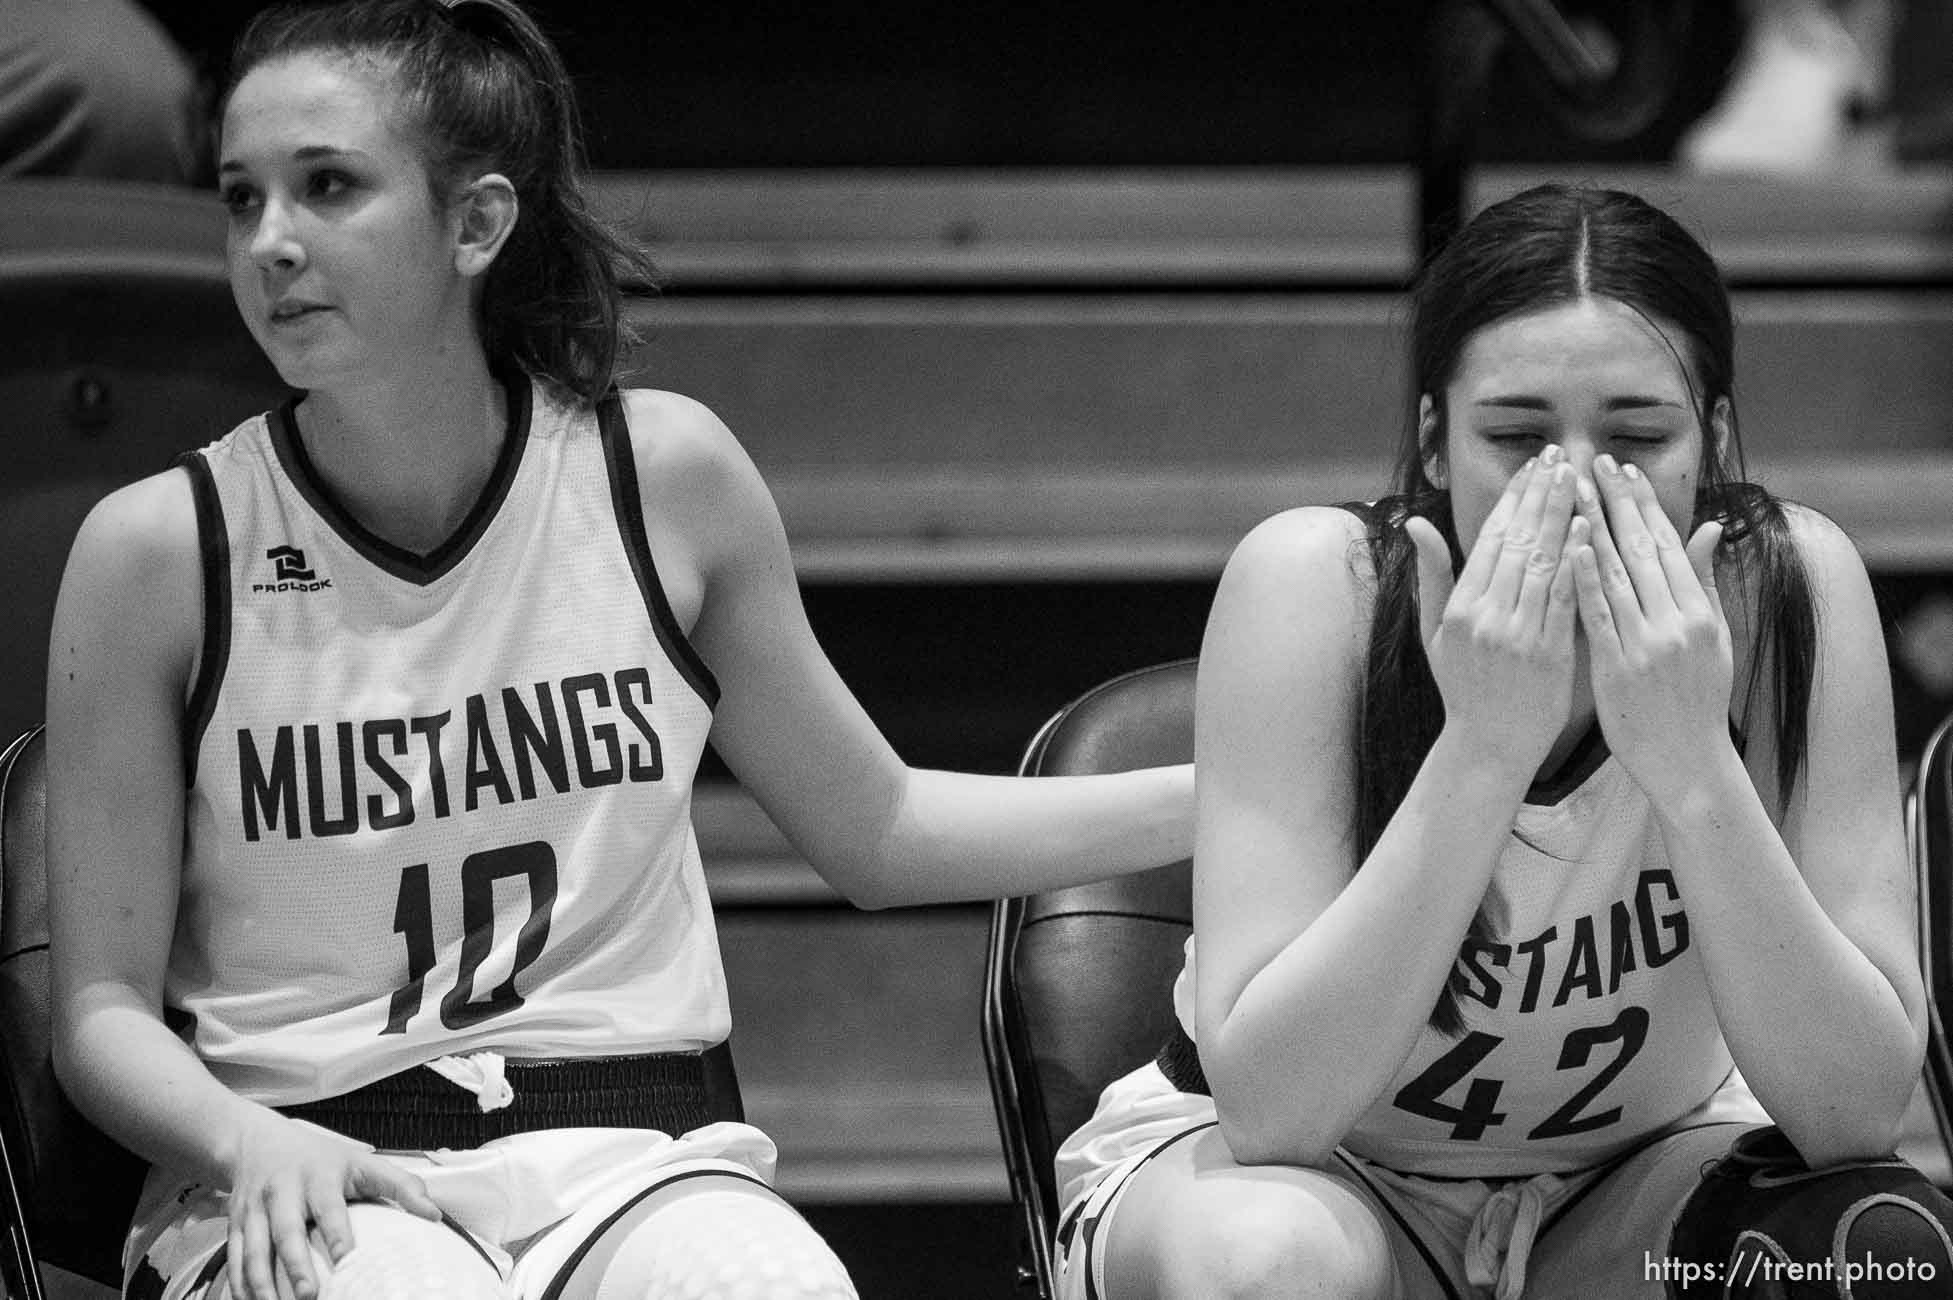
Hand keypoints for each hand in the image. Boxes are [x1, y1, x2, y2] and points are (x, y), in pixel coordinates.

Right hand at [223, 1110, 441, 1299]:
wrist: (257, 1142)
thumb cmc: (320, 1159)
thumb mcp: (362, 1162)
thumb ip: (400, 1186)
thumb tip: (434, 1214)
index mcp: (318, 1177)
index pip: (329, 1207)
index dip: (337, 1233)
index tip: (346, 1257)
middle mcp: (282, 1192)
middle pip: (284, 1231)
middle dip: (294, 1265)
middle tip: (308, 1295)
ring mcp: (253, 1209)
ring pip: (252, 1250)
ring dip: (261, 1284)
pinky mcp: (234, 1224)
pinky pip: (233, 1258)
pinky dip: (239, 1285)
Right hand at [1410, 448, 1583, 769]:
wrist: (1490, 744)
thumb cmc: (1464, 686)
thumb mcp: (1434, 632)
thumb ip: (1432, 575)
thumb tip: (1415, 523)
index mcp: (1460, 609)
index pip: (1488, 540)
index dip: (1511, 499)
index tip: (1530, 467)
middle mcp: (1487, 618)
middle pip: (1518, 543)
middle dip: (1540, 496)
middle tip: (1559, 457)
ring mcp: (1520, 636)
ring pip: (1543, 564)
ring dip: (1561, 517)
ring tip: (1576, 479)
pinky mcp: (1551, 655)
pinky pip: (1566, 600)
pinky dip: (1578, 562)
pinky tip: (1588, 530)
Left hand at [1571, 454, 1734, 805]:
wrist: (1688, 761)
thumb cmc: (1697, 699)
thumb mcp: (1714, 640)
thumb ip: (1704, 583)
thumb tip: (1708, 528)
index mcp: (1699, 613)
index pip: (1668, 546)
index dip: (1645, 505)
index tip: (1625, 470)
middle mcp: (1677, 623)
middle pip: (1642, 550)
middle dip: (1617, 502)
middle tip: (1595, 461)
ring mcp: (1647, 646)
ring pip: (1617, 575)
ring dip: (1594, 528)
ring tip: (1574, 489)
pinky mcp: (1618, 669)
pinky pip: (1597, 616)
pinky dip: (1583, 579)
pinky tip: (1569, 547)